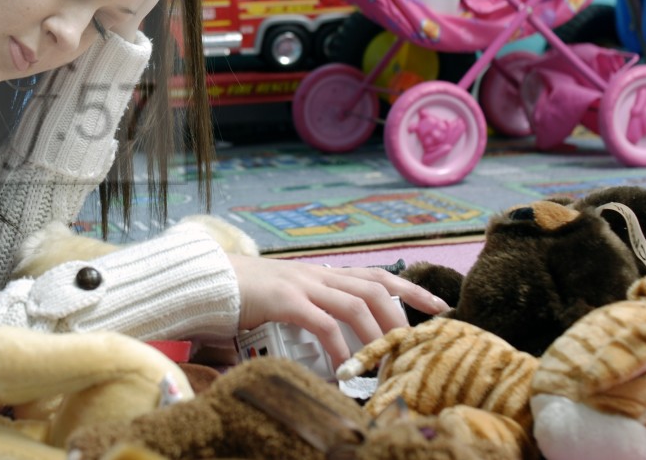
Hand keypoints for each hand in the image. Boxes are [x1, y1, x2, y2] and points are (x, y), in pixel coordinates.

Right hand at [227, 254, 448, 364]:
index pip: (375, 275)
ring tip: (385, 365)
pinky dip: (340, 349)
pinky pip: (324, 324)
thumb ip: (307, 310)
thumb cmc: (241, 294)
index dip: (410, 290)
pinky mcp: (285, 299)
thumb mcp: (283, 298)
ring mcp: (302, 284)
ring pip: (357, 303)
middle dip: (403, 316)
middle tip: (418, 346)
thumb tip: (329, 342)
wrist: (205, 280)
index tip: (440, 307)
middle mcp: (317, 274)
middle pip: (376, 287)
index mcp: (320, 273)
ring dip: (376, 336)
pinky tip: (344, 372)